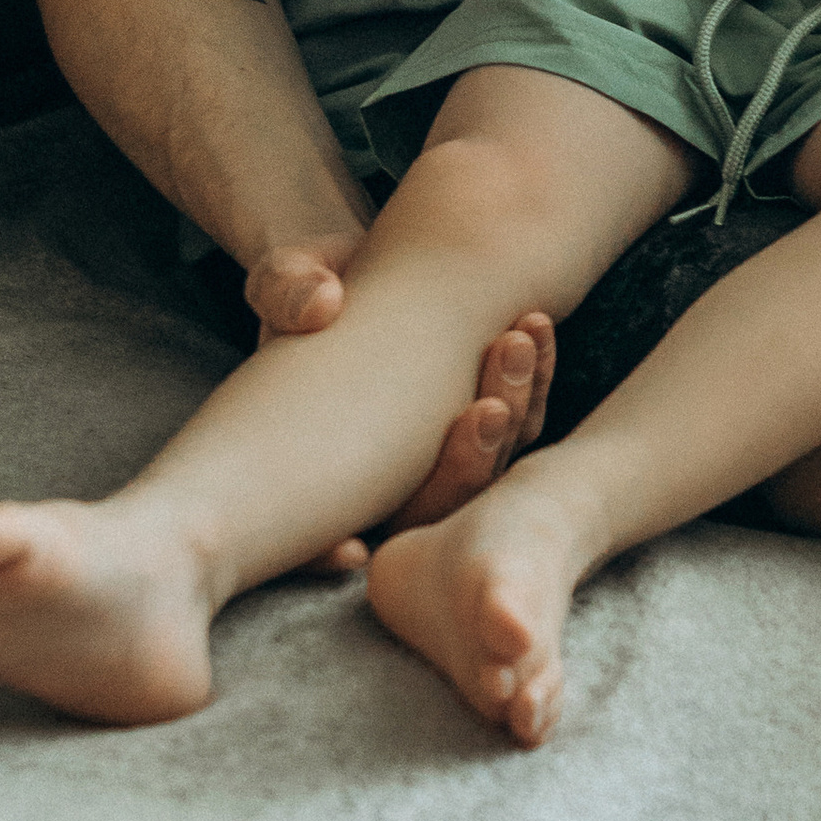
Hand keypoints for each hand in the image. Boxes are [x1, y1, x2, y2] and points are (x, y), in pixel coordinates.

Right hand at [243, 230, 554, 564]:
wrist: (359, 266)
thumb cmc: (305, 285)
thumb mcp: (285, 279)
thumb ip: (287, 291)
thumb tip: (320, 305)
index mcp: (311, 470)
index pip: (313, 539)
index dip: (326, 554)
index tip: (354, 548)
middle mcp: (380, 479)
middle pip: (429, 510)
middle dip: (465, 466)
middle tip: (489, 405)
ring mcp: (435, 455)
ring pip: (484, 468)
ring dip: (511, 411)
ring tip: (516, 341)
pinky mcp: (478, 423)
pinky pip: (517, 421)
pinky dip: (532, 379)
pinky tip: (535, 327)